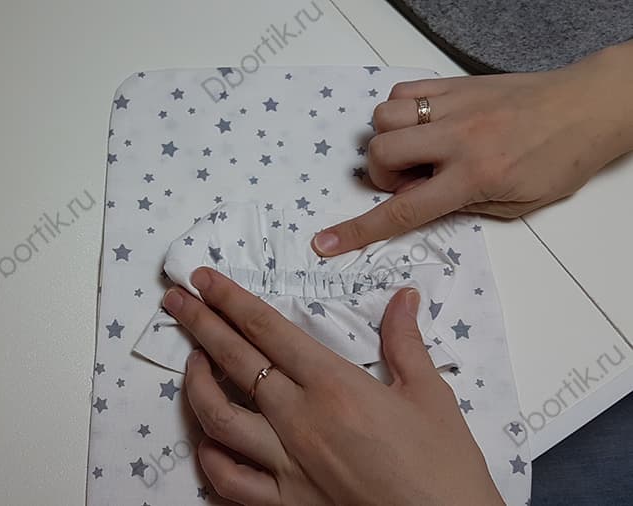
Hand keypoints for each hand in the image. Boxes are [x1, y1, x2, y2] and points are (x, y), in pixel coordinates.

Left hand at [162, 267, 503, 505]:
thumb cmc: (444, 470)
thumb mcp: (431, 397)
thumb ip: (406, 343)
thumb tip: (403, 299)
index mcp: (334, 385)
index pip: (267, 329)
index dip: (229, 299)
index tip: (203, 279)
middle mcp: (299, 420)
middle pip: (232, 360)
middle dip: (199, 323)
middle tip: (176, 301)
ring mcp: (285, 464)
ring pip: (217, 416)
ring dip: (194, 384)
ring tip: (190, 362)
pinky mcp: (282, 504)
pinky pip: (228, 479)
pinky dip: (210, 456)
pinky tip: (207, 439)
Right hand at [312, 41, 632, 256]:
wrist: (588, 108)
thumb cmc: (559, 160)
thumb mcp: (515, 205)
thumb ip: (462, 206)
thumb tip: (421, 204)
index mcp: (474, 177)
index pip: (403, 211)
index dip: (359, 231)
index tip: (326, 243)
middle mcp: (458, 139)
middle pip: (381, 153)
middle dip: (382, 174)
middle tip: (412, 180)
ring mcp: (454, 106)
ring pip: (384, 116)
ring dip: (388, 139)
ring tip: (416, 149)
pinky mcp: (455, 84)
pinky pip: (403, 90)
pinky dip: (400, 110)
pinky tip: (421, 123)